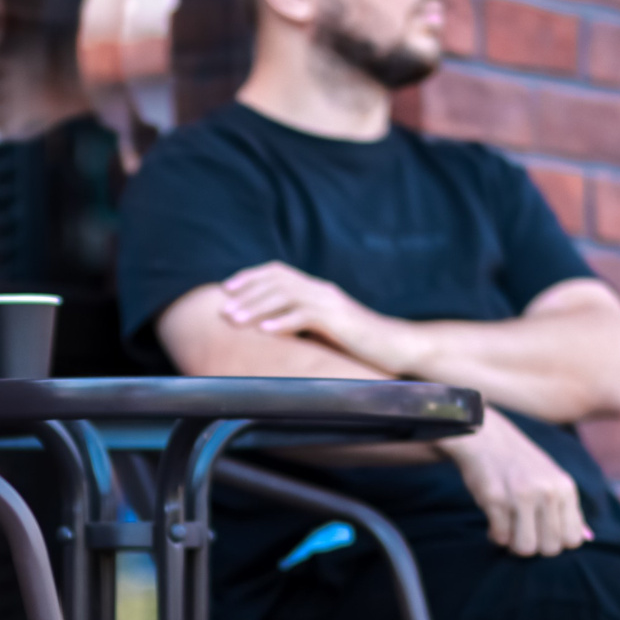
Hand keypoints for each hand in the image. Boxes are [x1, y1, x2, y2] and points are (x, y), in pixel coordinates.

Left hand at [219, 261, 417, 373]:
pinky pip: (306, 316)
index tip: (225, 289)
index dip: (250, 277)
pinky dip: (284, 322)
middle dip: (245, 294)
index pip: (277, 272)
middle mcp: (321, 290)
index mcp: (317, 290)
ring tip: (233, 321)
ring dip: (256, 307)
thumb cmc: (360, 343)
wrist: (398, 346)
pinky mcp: (340, 320)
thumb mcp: (325, 330)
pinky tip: (265, 331)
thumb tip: (270, 331)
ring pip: (286, 296)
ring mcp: (331, 303)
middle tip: (221, 311)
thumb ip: (301, 324)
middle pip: (276, 281)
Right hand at [440, 416, 590, 556]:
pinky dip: (496, 535)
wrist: (485, 437)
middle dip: (535, 547)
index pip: (573, 539)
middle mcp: (547, 492)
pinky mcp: (496, 499)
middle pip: (550, 548)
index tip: (543, 533)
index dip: (557, 543)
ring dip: (514, 544)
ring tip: (509, 530)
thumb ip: (569, 508)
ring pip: (526, 547)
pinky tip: (495, 520)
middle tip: (523, 532)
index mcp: (565, 488)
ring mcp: (521, 496)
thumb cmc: (520, 462)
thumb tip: (589, 537)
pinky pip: (500, 537)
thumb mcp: (552, 479)